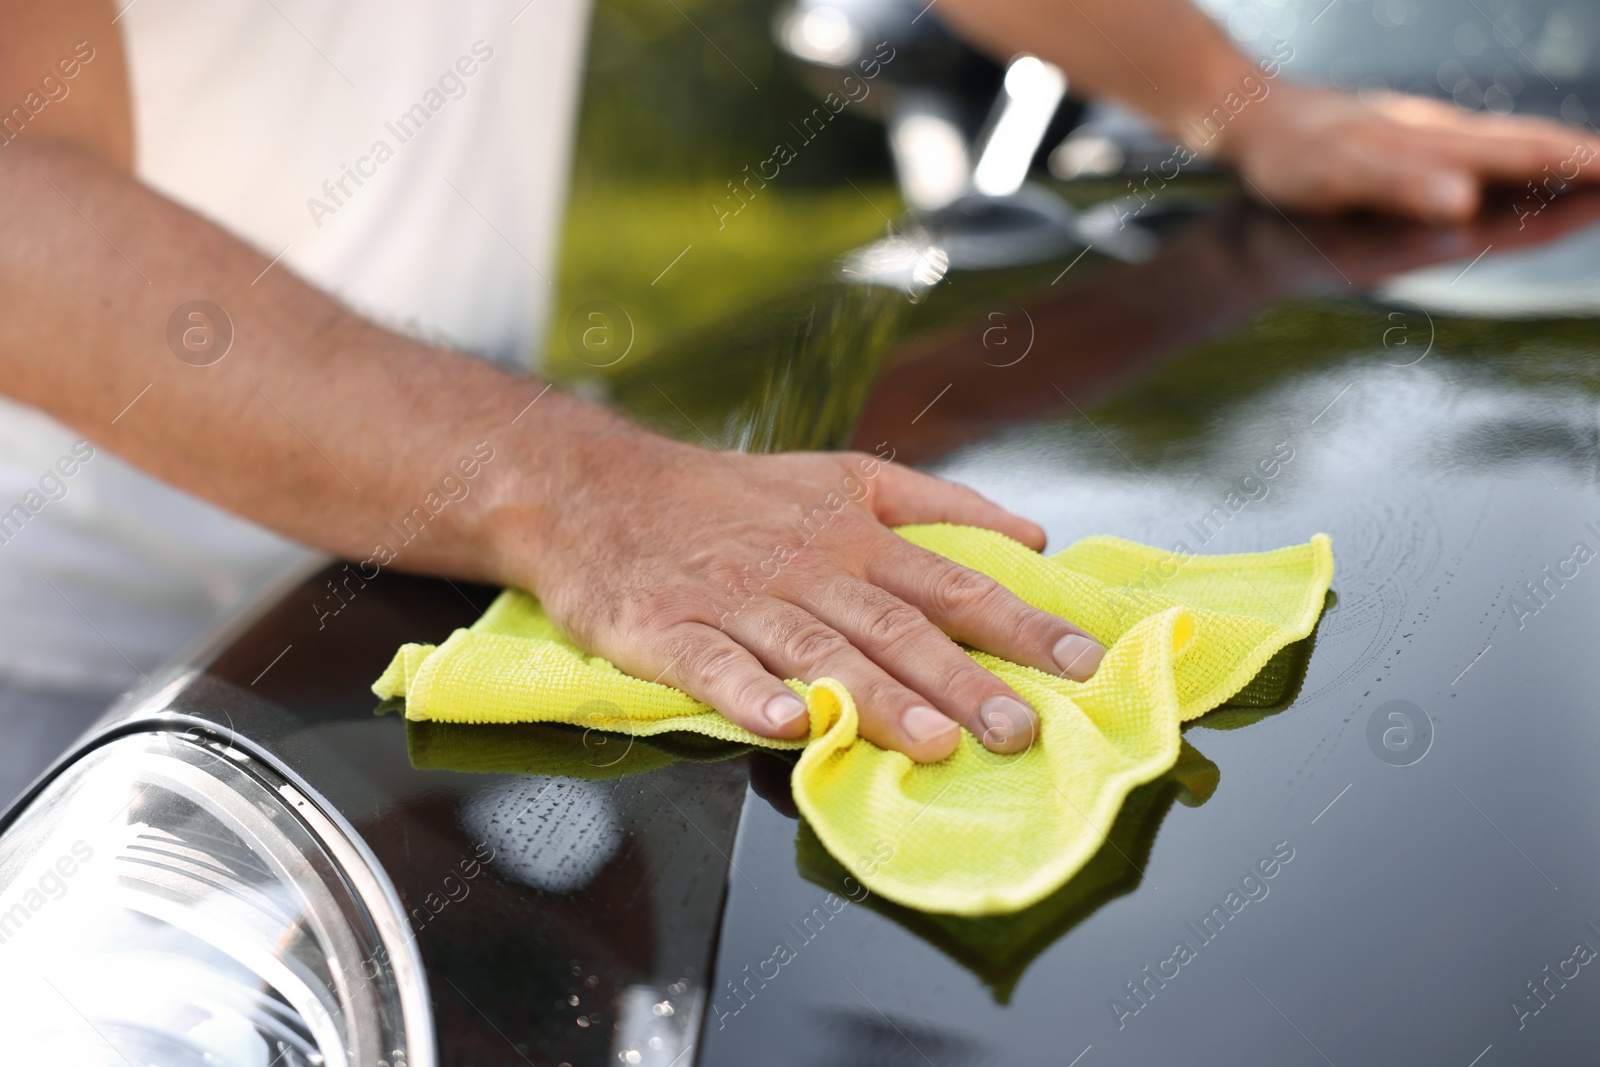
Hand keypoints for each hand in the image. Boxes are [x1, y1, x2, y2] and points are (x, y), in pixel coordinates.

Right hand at [497, 425, 1104, 762]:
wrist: (604, 491)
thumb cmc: (732, 497)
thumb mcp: (843, 478)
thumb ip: (938, 506)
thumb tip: (1031, 536)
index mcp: (854, 536)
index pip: (952, 585)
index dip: (1020, 624)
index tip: (1083, 663)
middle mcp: (808, 569)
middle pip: (896, 628)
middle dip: (963, 681)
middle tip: (1019, 730)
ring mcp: (740, 601)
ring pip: (818, 651)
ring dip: (876, 698)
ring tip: (929, 743)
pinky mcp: (671, 630)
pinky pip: (715, 665)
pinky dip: (750, 696)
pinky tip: (787, 725)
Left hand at [1215, 82, 1599, 221]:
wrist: (1254, 121)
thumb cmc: (1289, 158)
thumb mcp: (1334, 179)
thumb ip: (1399, 191)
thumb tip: (1467, 208)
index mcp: (1435, 151)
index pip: (1524, 164)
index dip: (1576, 179)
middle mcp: (1443, 138)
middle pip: (1529, 152)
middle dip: (1585, 168)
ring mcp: (1430, 136)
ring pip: (1510, 149)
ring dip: (1558, 164)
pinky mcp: (1412, 141)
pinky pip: (1481, 153)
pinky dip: (1516, 164)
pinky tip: (1523, 173)